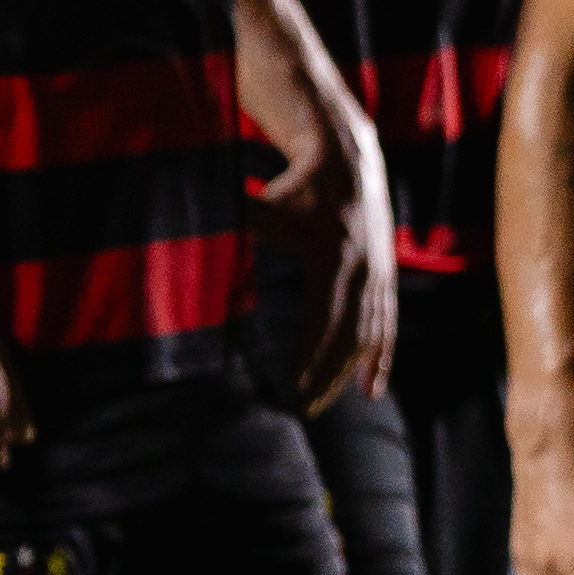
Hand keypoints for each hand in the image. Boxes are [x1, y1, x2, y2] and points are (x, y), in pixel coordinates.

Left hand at [251, 117, 397, 414]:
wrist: (350, 165)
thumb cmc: (297, 189)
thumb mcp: (266, 204)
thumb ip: (236, 222)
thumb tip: (186, 233)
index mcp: (332, 255)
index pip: (323, 319)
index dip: (310, 357)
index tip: (293, 388)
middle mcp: (363, 270)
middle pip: (349, 337)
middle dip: (328, 377)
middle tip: (303, 409)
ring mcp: (380, 276)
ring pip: (369, 336)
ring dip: (349, 374)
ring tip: (323, 403)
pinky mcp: (387, 279)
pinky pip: (387, 326)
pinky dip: (380, 360)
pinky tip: (373, 391)